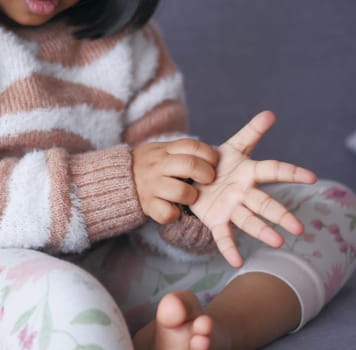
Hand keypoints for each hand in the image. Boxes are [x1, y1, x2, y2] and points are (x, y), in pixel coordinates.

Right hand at [132, 138, 218, 223]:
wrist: (117, 179)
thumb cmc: (149, 165)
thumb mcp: (161, 150)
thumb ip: (182, 152)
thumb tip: (213, 156)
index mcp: (164, 150)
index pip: (192, 146)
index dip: (209, 155)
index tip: (212, 163)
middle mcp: (158, 166)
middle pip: (190, 165)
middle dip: (206, 174)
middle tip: (208, 180)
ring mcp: (152, 185)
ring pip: (182, 191)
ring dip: (192, 197)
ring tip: (190, 197)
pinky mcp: (148, 204)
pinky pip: (167, 213)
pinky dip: (174, 214)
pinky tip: (174, 209)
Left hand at [189, 111, 316, 266]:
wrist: (195, 177)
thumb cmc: (219, 162)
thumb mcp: (233, 146)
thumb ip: (251, 132)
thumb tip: (270, 113)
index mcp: (249, 173)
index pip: (273, 170)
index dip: (291, 172)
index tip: (311, 176)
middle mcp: (244, 193)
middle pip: (264, 203)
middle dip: (280, 215)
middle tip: (297, 228)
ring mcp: (231, 208)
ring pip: (249, 220)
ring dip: (263, 231)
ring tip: (278, 242)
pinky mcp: (216, 219)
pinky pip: (223, 235)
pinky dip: (229, 248)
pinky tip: (236, 262)